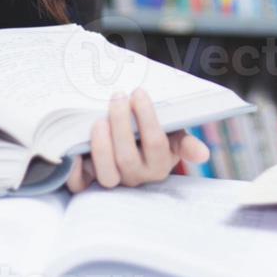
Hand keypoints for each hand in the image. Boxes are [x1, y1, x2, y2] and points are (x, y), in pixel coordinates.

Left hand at [65, 88, 210, 191]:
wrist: (133, 153)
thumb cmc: (152, 138)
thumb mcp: (173, 138)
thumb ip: (185, 143)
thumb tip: (203, 153)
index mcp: (159, 164)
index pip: (155, 142)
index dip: (146, 117)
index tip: (138, 92)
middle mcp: (137, 177)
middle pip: (127, 157)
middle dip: (121, 124)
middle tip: (117, 97)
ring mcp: (114, 182)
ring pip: (107, 174)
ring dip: (101, 146)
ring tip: (99, 120)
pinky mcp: (91, 183)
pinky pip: (80, 185)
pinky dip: (74, 170)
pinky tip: (73, 149)